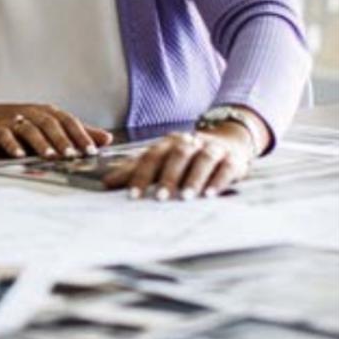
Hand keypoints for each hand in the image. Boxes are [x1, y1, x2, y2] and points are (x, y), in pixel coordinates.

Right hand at [0, 103, 112, 158]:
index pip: (68, 121)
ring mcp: (15, 120)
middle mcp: (33, 114)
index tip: (92, 149)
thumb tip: (106, 138)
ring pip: (30, 130)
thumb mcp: (50, 124)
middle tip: (73, 154)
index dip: (80, 134)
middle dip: (63, 140)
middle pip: (50, 124)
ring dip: (41, 143)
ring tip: (50, 156)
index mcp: (48, 112)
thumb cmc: (21, 122)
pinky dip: (13, 145)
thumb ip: (77, 132)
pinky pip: (6, 136)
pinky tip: (19, 155)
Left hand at [101, 125, 252, 200]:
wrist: (226, 140)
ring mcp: (213, 149)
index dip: (141, 175)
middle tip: (160, 198)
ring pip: (203, 159)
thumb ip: (134, 171)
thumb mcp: (160, 160)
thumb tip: (106, 183)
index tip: (133, 196)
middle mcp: (190, 142)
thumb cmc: (185, 157)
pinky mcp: (232, 159)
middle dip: (168, 177)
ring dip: (194, 178)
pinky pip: (226, 168)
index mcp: (168, 143)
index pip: (152, 156)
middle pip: (178, 155)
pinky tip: (210, 195)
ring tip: (185, 197)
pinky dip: (218, 181)